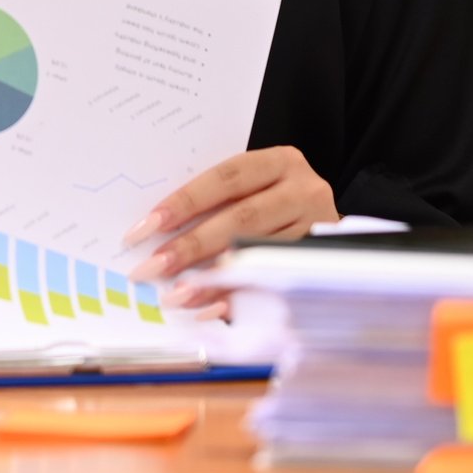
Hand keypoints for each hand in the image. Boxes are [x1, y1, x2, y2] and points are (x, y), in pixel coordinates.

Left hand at [124, 146, 336, 291]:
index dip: (184, 202)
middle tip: (152, 268)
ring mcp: (318, 228)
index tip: (146, 227)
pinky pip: (273, 284)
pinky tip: (209, 310)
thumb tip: (158, 231)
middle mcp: (304, 191)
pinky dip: (239, 298)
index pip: (225, 179)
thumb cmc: (274, 199)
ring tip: (176, 295)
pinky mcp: (322, 263)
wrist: (326, 219)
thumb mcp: (254, 186)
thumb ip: (218, 200)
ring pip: (258, 254)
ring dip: (212, 279)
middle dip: (192, 246)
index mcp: (280, 162)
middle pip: (240, 218)